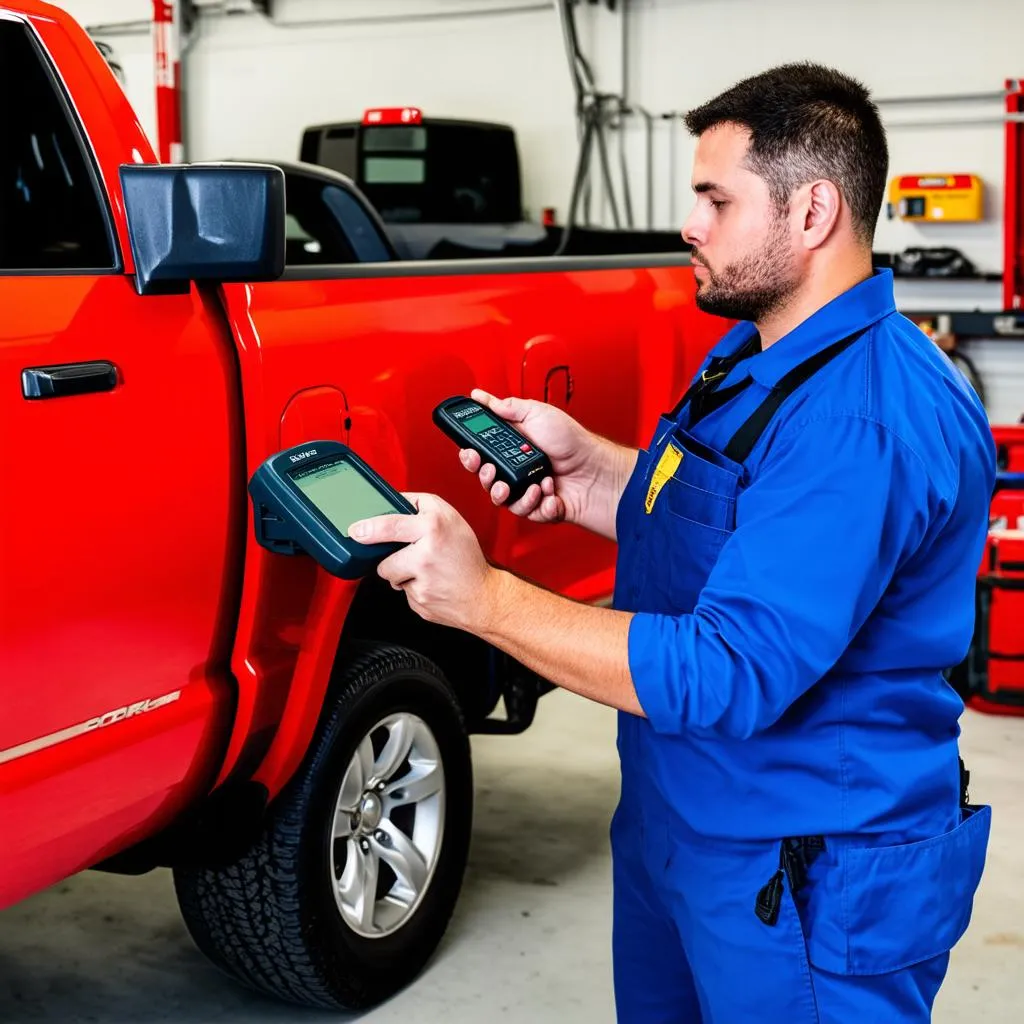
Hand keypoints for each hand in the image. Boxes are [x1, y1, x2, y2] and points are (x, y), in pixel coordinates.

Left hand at [349, 493, 498, 632]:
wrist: (484, 596)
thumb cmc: (467, 557)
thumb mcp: (451, 518)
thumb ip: (421, 506)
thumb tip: (393, 502)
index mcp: (434, 528)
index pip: (391, 524)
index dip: (369, 528)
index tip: (356, 531)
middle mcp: (426, 554)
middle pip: (385, 559)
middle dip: (392, 558)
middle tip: (410, 557)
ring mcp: (422, 581)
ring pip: (393, 576)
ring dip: (403, 574)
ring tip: (426, 571)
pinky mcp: (419, 600)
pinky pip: (404, 592)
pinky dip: (414, 588)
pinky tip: (431, 584)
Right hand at [460, 388, 599, 525]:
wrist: (597, 470)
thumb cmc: (574, 442)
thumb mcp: (539, 413)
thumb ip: (509, 407)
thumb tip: (484, 398)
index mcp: (513, 447)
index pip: (482, 453)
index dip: (471, 455)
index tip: (470, 452)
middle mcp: (517, 469)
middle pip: (486, 479)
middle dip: (486, 476)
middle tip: (493, 470)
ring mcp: (527, 490)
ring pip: (502, 500)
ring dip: (511, 493)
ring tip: (528, 484)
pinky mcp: (538, 508)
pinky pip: (525, 512)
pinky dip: (536, 502)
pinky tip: (548, 490)